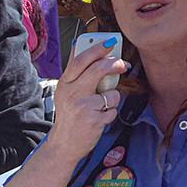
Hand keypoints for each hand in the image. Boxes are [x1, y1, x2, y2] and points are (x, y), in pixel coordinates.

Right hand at [47, 41, 127, 164]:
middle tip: (122, 65)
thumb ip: (75, 69)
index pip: (80, 60)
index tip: (111, 41)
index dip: (97, 48)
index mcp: (65, 84)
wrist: (63, 145)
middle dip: (114, 64)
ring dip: (112, 99)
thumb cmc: (69, 114)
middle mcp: (72, 94)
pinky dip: (110, 113)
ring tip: (102, 106)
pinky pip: (113, 110)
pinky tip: (100, 118)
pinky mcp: (94, 121)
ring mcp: (83, 108)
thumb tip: (78, 42)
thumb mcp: (65, 90)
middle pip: (98, 70)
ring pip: (111, 93)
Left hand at [60, 0, 94, 22]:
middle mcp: (79, 6)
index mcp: (82, 3)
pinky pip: (71, 10)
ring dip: (66, 3)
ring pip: (70, 6)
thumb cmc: (90, 10)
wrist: (90, 17)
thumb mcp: (89, 3)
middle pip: (72, 2)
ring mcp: (77, 10)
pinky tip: (65, 6)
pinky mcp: (76, 13)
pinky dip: (67, 8)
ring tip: (63, 1)